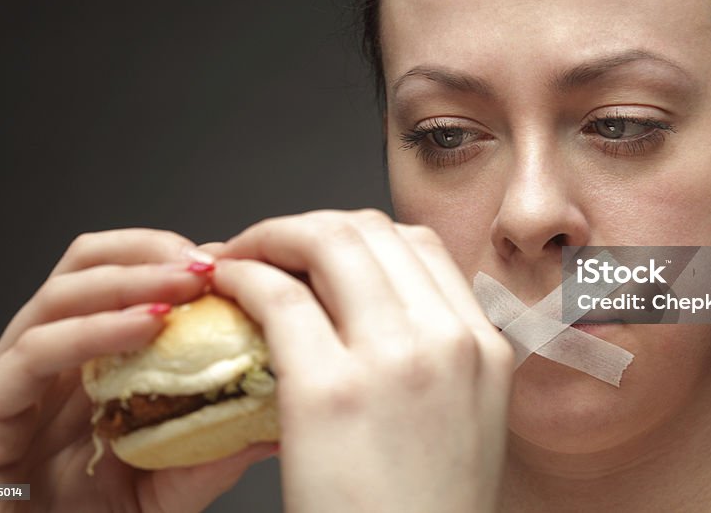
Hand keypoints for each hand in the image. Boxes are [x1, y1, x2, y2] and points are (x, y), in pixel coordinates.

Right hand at [0, 229, 274, 512]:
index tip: (233, 264)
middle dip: (152, 252)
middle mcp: (46, 365)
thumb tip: (276, 424)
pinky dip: (96, 330)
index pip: (123, 281)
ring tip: (188, 283)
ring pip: (61, 294)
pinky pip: (37, 352)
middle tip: (210, 263)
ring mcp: (8, 384)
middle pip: (86, 265)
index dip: (176, 262)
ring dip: (132, 278)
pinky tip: (148, 326)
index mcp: (85, 370)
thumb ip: (211, 454)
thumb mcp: (163, 489)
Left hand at [211, 209, 514, 512]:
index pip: (420, 243)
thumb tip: (373, 309)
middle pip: (370, 230)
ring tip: (239, 257)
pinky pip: (278, 297)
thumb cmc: (423, 512)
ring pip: (325, 243)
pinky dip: (244, 276)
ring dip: (271, 236)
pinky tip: (226, 287)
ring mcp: (393, 361)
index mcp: (484, 346)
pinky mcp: (329, 392)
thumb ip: (435, 354)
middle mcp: (447, 340)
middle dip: (308, 225)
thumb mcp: (463, 420)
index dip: (359, 233)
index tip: (320, 251)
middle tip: (268, 245)